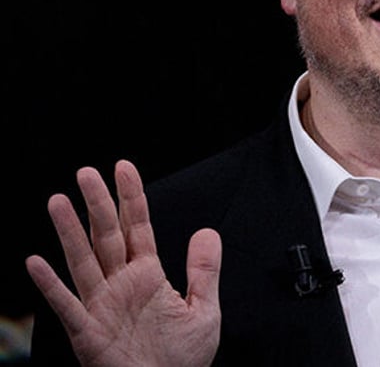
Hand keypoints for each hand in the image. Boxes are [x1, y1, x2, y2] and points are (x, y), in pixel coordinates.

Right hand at [26, 160, 221, 366]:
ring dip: (70, 232)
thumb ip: (204, 270)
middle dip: (97, 204)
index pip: (138, 226)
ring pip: (83, 261)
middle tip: (86, 172)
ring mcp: (101, 306)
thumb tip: (207, 231)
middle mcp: (120, 284)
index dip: (131, 197)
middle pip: (107, 235)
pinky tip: (37, 262)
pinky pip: (67, 305)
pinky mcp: (87, 332)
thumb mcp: (204, 310)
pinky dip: (50, 286)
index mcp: (147, 275)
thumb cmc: (181, 360)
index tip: (123, 167)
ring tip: (58, 202)